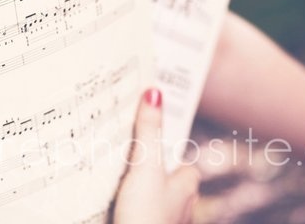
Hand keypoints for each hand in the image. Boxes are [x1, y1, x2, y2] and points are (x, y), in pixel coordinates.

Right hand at [112, 89, 199, 223]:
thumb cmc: (147, 216)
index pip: (184, 163)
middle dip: (150, 172)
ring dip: (139, 191)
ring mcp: (166, 220)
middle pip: (167, 180)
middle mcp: (182, 205)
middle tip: (126, 157)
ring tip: (116, 179)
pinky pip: (140, 213)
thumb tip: (155, 93)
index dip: (168, 152)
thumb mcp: (145, 167)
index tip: (151, 140)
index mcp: (187, 184)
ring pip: (154, 199)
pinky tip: (116, 205)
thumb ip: (148, 131)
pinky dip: (130, 208)